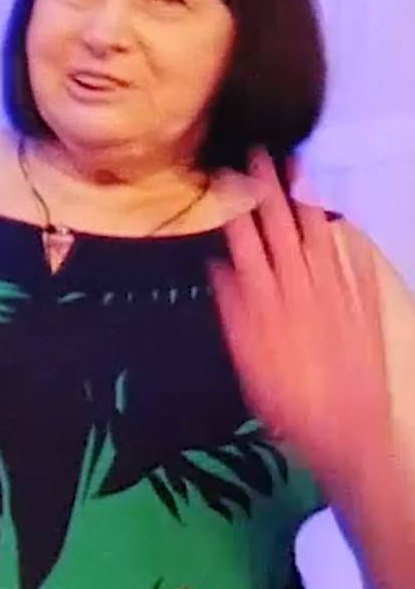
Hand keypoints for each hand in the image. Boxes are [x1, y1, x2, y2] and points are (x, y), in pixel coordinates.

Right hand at [214, 164, 398, 492]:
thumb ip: (234, 312)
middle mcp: (305, 290)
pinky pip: (358, 263)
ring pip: (320, 237)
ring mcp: (340, 294)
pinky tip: (341, 218)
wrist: (349, 432)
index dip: (236, 207)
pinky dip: (348, 239)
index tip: (224, 176)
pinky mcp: (368, 306)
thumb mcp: (247, 363)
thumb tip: (219, 267)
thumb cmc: (287, 406)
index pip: (248, 241)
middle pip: (283, 230)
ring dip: (308, 202)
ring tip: (298, 170)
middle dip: (269, 191)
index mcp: (268, 302)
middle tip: (258, 156)